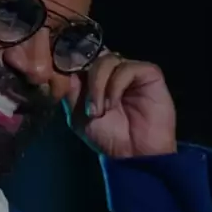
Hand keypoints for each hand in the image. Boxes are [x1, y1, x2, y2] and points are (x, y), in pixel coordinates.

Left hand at [61, 50, 176, 157]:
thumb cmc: (108, 137)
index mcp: (94, 79)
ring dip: (98, 86)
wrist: (134, 155)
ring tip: (100, 111)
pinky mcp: (149, 73)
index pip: (80, 58)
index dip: (71, 64)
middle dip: (86, 82)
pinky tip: (113, 103)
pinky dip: (115, 85)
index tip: (62, 80)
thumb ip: (70, 93)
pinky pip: (127, 68)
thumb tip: (64, 71)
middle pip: (93, 56)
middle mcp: (112, 71)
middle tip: (89, 110)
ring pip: (107, 60)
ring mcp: (130, 70)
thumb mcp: (77, 117)